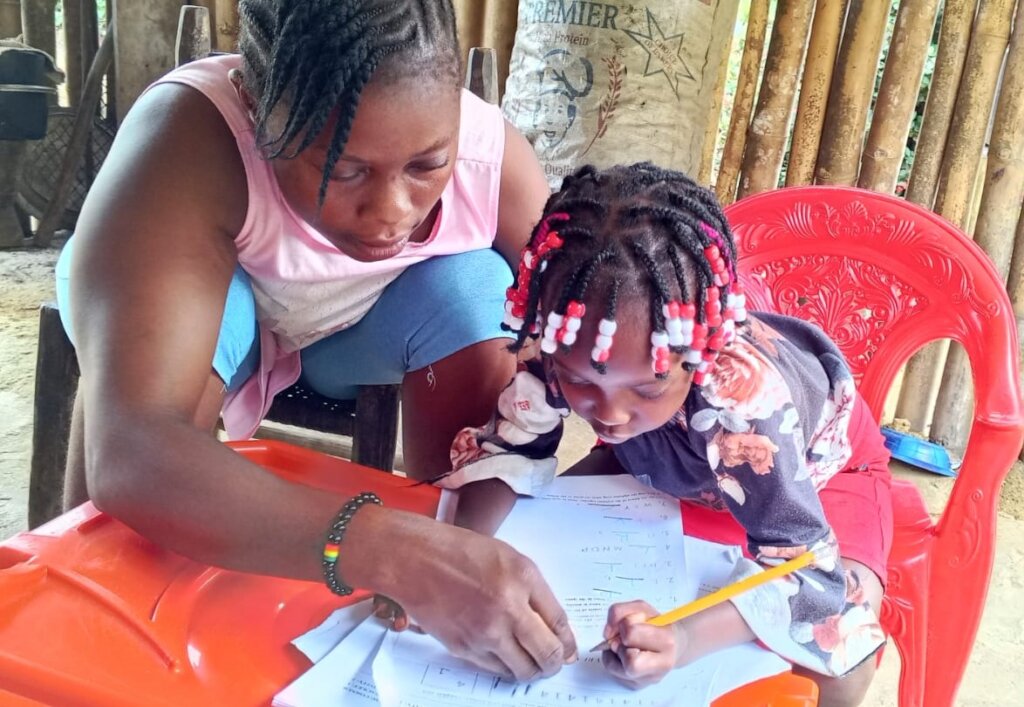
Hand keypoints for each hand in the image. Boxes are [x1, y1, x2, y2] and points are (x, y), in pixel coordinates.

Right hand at [362, 512, 577, 681]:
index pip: (560, 623)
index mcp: (523, 578)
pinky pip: (495, 669)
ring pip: (523, 670)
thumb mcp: (509, 558)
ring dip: (531, 670)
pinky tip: (503, 655)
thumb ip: (534, 591)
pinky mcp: (463, 647)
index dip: (569, 642)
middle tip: (555, 662)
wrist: (415, 559)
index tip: (570, 649)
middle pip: (548, 654)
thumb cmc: (459, 552)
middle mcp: (507, 607)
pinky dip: (505, 667)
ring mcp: (484, 631)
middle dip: (556, 663)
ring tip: (529, 661)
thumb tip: (553, 626)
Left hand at [601, 601, 685, 688]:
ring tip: (623, 646)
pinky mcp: (638, 685)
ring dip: (614, 655)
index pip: (632, 634)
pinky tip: (622, 655)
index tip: (628, 626)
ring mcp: (650, 678)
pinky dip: (613, 662)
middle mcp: (662, 664)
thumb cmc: (656, 625)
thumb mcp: (642, 608)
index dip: (624, 627)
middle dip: (621, 647)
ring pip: (618, 670)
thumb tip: (607, 633)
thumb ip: (620, 612)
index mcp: (666, 640)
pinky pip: (614, 675)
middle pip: (630, 663)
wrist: (672, 644)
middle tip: (624, 640)